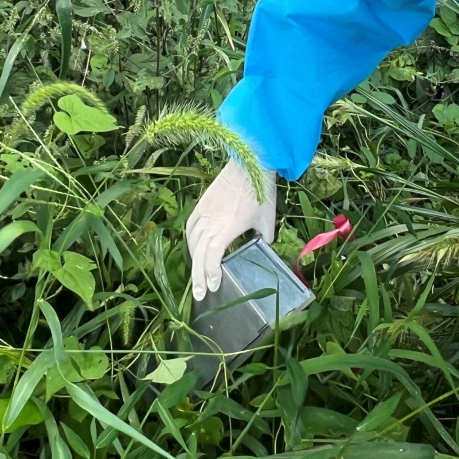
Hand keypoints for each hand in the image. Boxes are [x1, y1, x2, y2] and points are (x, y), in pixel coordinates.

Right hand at [185, 157, 275, 299]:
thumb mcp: (267, 220)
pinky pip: (190, 227)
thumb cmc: (260, 192)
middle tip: (200, 294)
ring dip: (193, 261)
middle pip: (198, 254)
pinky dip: (190, 241)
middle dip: (198, 276)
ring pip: (192, 242)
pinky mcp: (201, 204)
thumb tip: (263, 249)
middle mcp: (210, 222)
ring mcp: (203, 212)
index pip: (211, 256)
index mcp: (226, 228)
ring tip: (197, 276)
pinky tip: (193, 249)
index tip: (214, 287)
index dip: (210, 273)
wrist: (249, 163)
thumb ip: (264, 238)